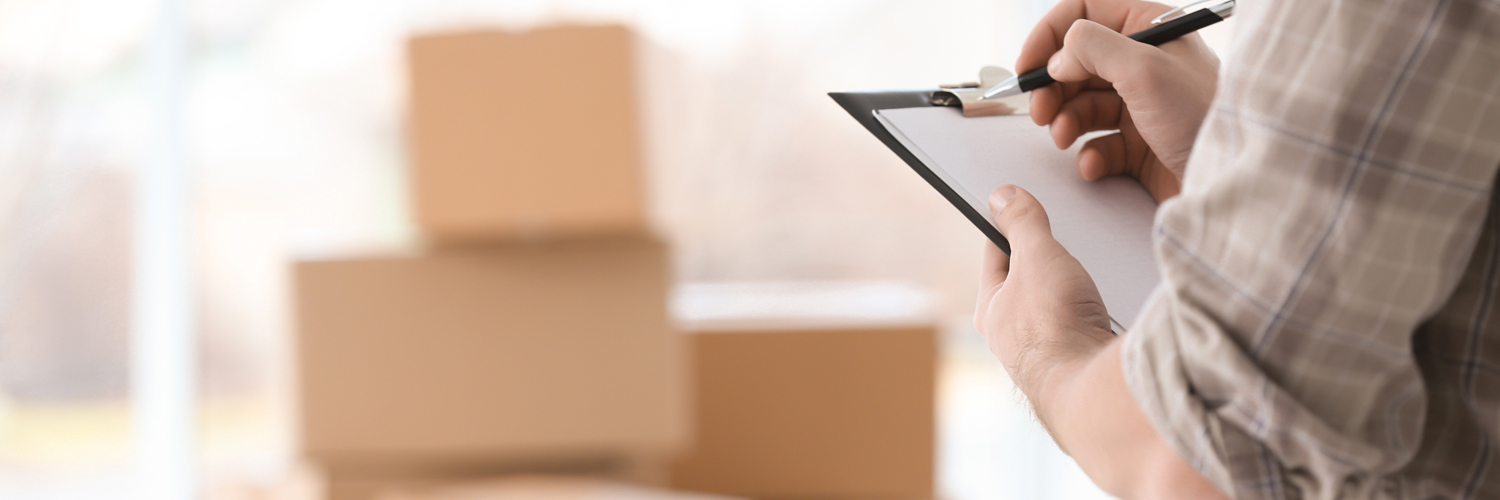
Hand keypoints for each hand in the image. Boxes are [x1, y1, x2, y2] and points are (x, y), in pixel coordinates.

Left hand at [975, 185, 1227, 499]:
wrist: (1094, 388)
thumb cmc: (1054, 324)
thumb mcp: (1037, 256)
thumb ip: (1023, 223)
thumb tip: (1002, 196)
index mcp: (991, 309)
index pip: (996, 254)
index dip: (1011, 225)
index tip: (1022, 205)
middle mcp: (1012, 337)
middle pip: (1030, 283)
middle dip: (1049, 259)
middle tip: (1068, 237)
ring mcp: (1046, 355)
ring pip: (1060, 308)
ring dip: (1076, 289)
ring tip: (1095, 273)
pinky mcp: (1079, 367)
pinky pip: (1086, 329)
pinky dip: (1096, 313)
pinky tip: (1112, 307)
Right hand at [1018, 0, 1219, 202]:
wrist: (1235, 178)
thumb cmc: (1205, 117)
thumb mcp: (1144, 69)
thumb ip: (1092, 48)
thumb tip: (1058, 55)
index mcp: (1148, 29)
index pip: (1084, 12)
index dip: (1050, 35)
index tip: (1028, 65)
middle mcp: (1143, 63)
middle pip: (1075, 63)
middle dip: (1052, 88)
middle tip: (1041, 111)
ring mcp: (1141, 104)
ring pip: (1081, 105)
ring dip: (1065, 122)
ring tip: (1064, 138)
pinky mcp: (1140, 144)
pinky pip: (1098, 143)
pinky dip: (1089, 154)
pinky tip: (1096, 163)